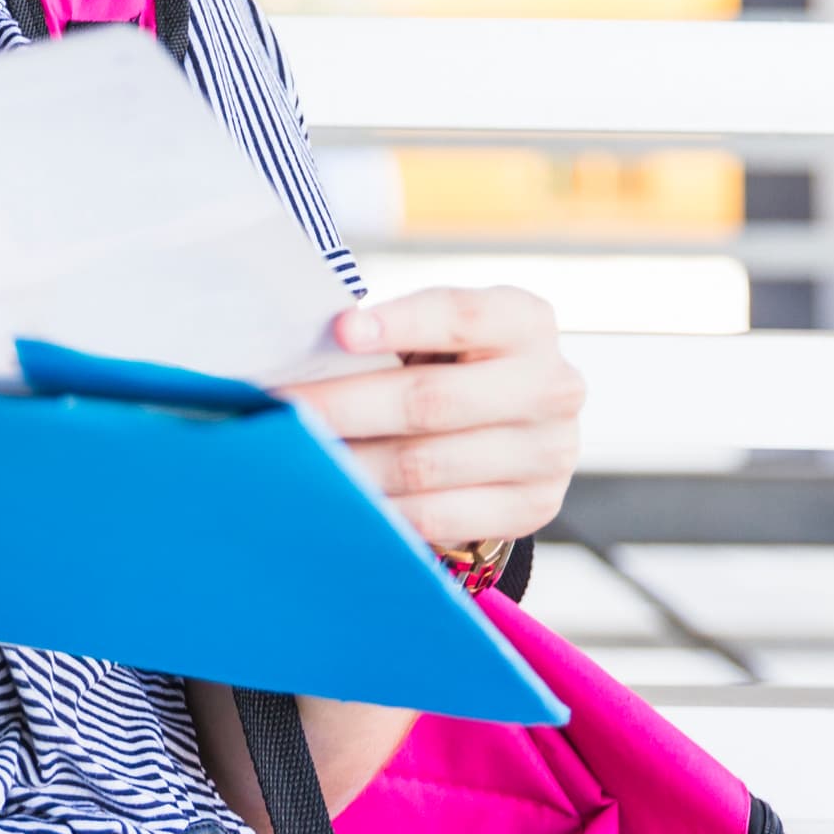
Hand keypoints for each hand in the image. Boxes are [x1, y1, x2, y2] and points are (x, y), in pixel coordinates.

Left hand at [284, 286, 583, 548]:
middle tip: (282, 407)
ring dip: (350, 463)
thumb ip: (386, 335)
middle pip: (432, 400)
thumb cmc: (451, 363)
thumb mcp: (436, 333)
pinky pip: (439, 517)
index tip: (339, 331)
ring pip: (425, 465)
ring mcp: (549, 453)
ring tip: (295, 455)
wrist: (514, 424)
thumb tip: (301, 353)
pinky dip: (380, 507)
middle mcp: (551, 386)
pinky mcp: (534, 508)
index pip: (461, 316)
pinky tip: (338, 495)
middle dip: (345, 405)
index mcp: (525, 322)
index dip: (400, 322)